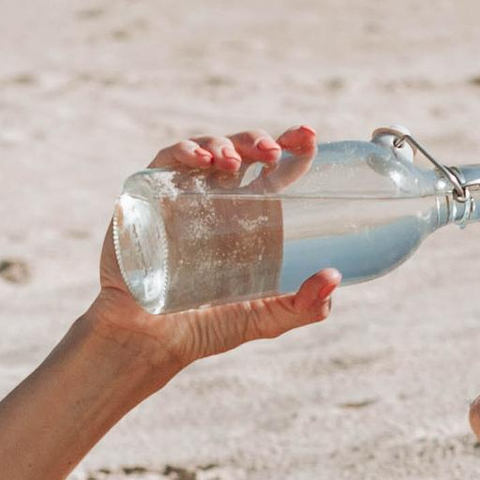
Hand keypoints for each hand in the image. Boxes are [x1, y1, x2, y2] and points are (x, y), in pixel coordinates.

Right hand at [93, 123, 338, 371]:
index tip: (309, 139)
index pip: (274, 171)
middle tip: (274, 152)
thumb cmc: (202, 329)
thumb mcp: (262, 317)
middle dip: (259, 140)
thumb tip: (333, 277)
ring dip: (224, 144)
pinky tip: (202, 161)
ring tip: (235, 161)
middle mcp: (217, 200)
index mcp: (249, 218)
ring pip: (206, 149)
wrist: (146, 341)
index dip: (293, 148)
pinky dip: (184, 151)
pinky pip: (165, 160)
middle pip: (242, 152)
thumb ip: (302, 307)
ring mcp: (182, 195)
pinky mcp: (148, 197)